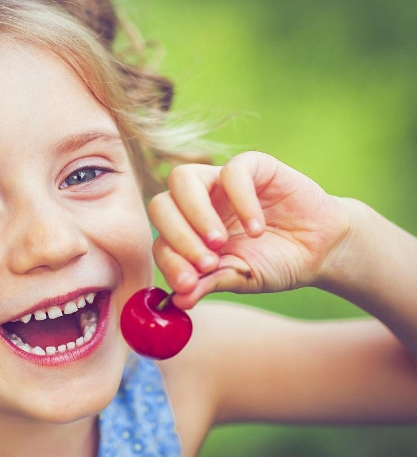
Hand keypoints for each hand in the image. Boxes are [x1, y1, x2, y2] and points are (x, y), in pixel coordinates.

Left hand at [148, 151, 349, 308]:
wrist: (320, 249)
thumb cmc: (274, 263)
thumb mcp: (240, 278)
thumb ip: (208, 284)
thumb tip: (178, 300)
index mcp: (187, 231)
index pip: (160, 240)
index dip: (169, 261)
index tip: (188, 283)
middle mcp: (196, 203)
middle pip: (161, 205)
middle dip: (178, 237)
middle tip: (206, 263)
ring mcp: (220, 181)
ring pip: (183, 178)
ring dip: (196, 213)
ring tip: (221, 243)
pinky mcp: (252, 166)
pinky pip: (232, 171)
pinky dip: (240, 200)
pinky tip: (255, 229)